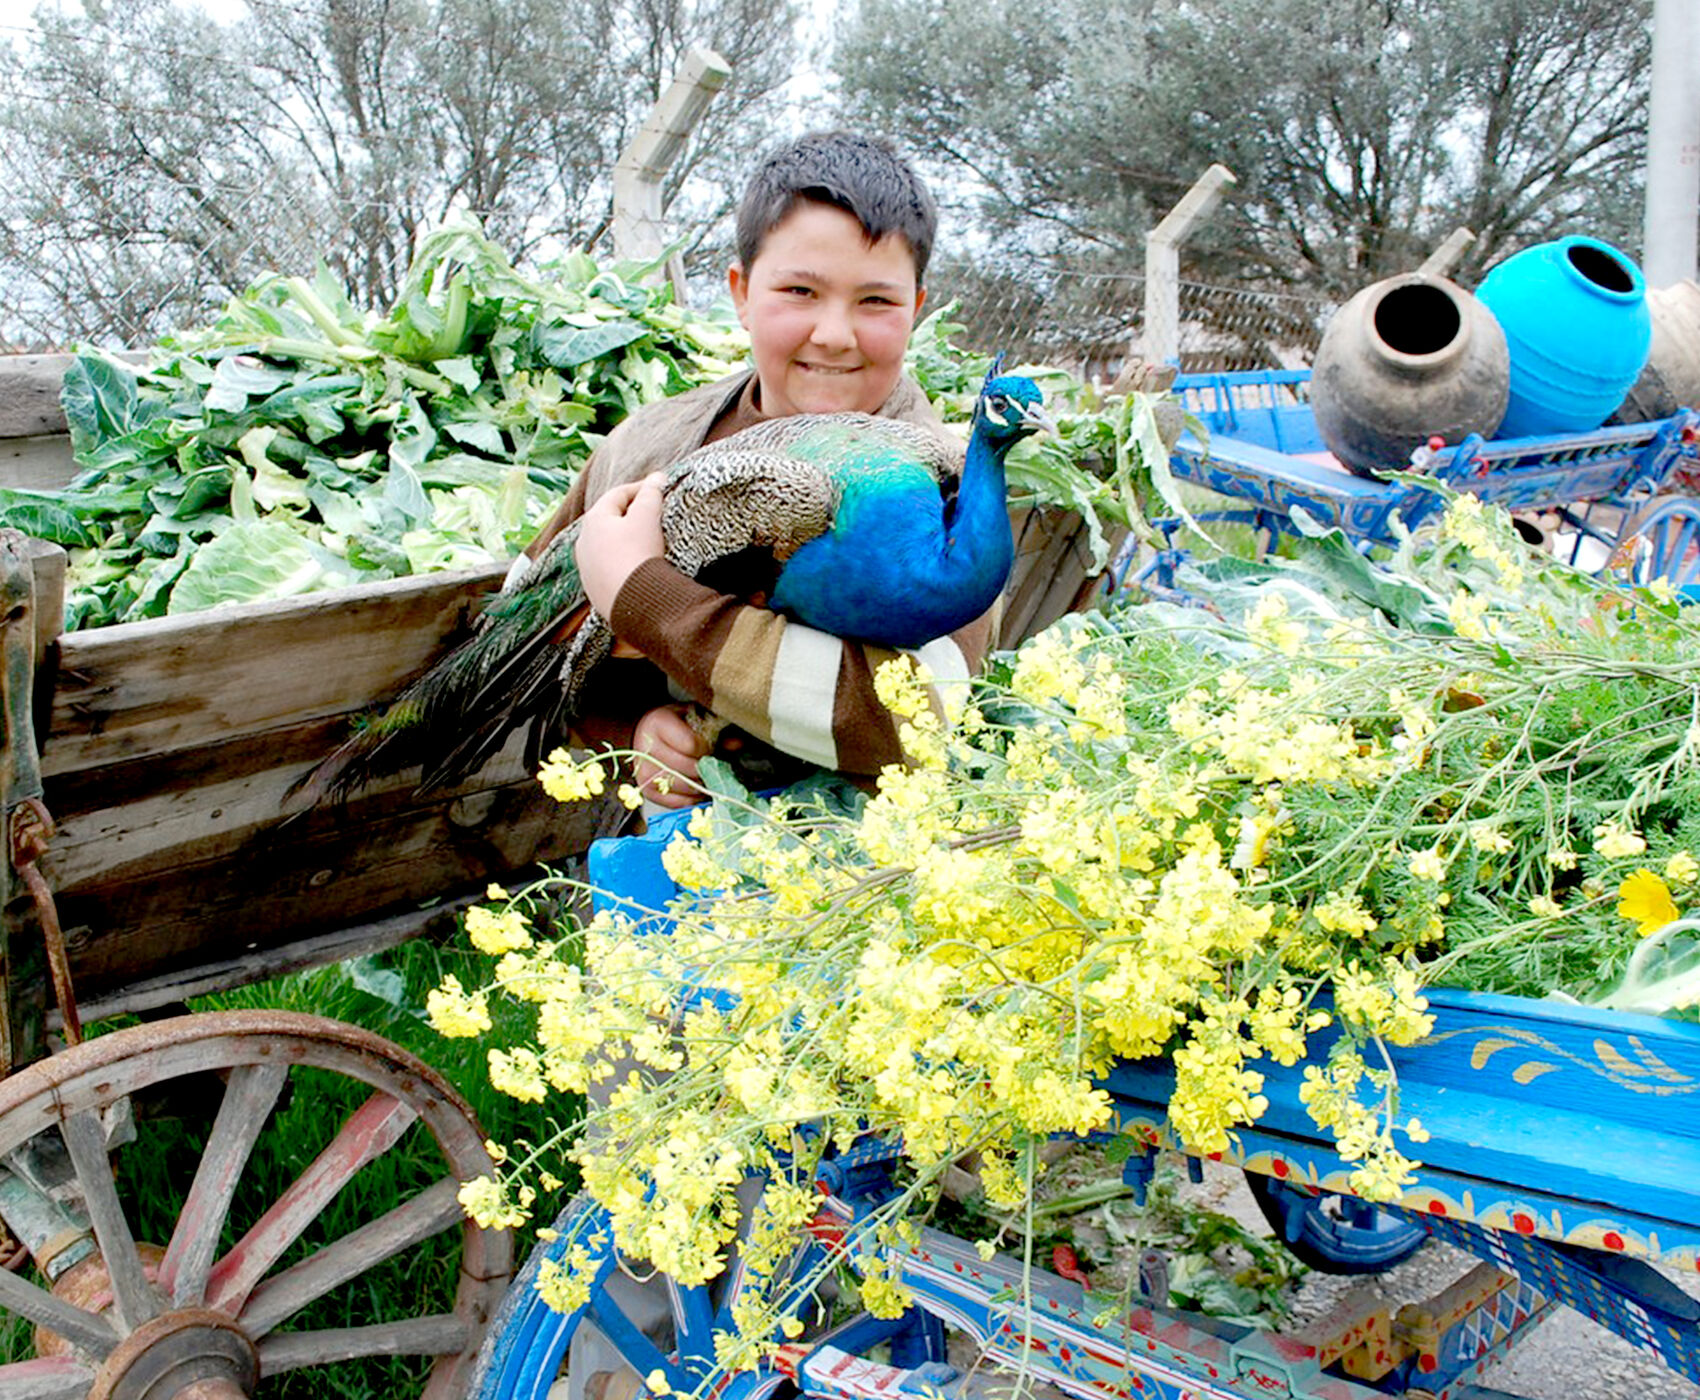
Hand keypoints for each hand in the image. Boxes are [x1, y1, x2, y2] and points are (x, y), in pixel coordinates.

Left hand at [576, 473, 665, 619]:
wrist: (635, 603)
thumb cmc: (639, 553)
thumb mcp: (647, 517)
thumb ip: (651, 493)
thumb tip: (657, 477)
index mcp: (593, 520)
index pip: (618, 494)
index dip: (641, 488)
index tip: (660, 488)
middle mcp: (584, 542)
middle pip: (610, 520)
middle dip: (632, 514)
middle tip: (655, 513)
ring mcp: (587, 568)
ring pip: (608, 545)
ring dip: (626, 540)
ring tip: (648, 542)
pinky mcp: (595, 590)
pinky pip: (610, 568)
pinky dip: (624, 562)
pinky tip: (639, 567)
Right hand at [632, 703, 711, 808]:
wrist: (644, 734)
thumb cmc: (672, 724)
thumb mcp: (693, 717)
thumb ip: (713, 729)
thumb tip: (737, 744)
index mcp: (658, 724)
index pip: (691, 745)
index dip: (707, 749)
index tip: (710, 747)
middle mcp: (647, 750)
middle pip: (689, 769)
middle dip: (706, 769)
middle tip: (712, 765)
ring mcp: (645, 773)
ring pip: (685, 788)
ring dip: (702, 785)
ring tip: (706, 776)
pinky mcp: (647, 792)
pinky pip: (678, 802)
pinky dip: (693, 798)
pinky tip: (697, 788)